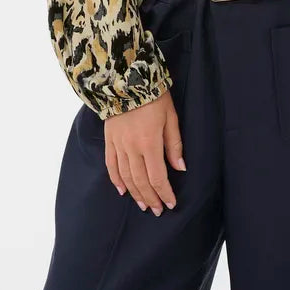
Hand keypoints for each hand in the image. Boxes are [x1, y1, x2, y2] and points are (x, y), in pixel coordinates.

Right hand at [103, 89, 186, 215]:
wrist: (126, 79)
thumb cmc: (154, 96)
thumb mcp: (171, 117)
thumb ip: (174, 144)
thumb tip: (180, 168)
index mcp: (150, 143)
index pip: (157, 177)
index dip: (164, 193)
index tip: (171, 204)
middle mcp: (132, 148)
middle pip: (141, 181)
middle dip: (150, 198)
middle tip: (158, 210)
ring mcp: (118, 145)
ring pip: (126, 177)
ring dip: (135, 193)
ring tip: (143, 205)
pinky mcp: (109, 140)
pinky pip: (111, 165)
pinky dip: (116, 180)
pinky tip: (122, 191)